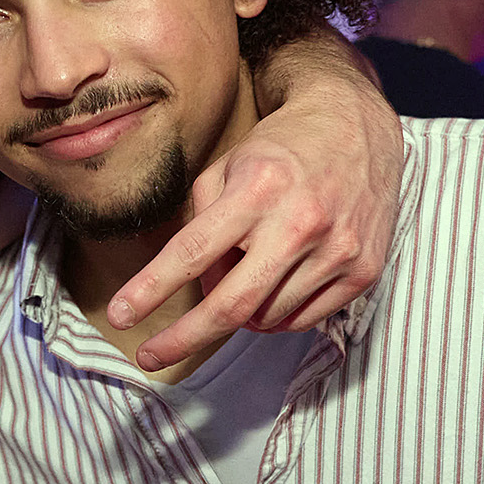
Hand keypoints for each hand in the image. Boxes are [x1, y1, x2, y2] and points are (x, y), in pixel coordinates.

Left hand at [112, 30, 402, 370]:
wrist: (357, 128)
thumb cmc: (281, 148)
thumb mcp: (227, 166)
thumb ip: (201, 224)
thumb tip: (197, 289)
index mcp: (258, 189)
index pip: (191, 252)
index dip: (150, 290)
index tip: (120, 315)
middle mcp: (300, 221)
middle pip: (231, 305)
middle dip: (183, 338)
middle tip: (150, 355)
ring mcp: (337, 249)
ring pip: (266, 318)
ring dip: (242, 312)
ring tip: (248, 273)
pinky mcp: (363, 270)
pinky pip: (303, 320)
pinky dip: (278, 314)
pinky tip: (278, 282)